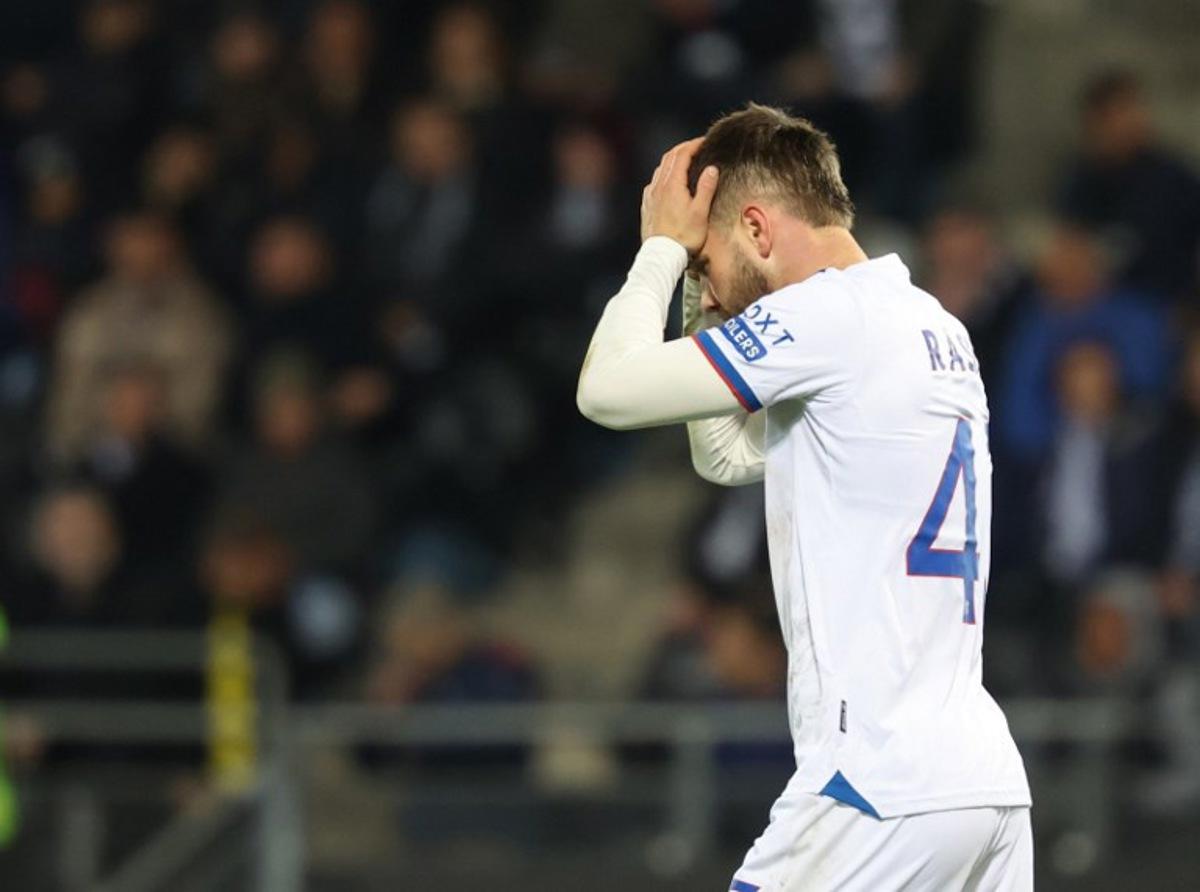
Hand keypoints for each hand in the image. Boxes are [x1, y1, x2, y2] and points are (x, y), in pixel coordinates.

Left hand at [640, 137, 718, 253]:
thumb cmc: (684, 237)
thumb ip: (706, 188)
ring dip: (672, 160)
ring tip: (685, 161)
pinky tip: (668, 182)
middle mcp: (658, 186)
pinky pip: (654, 182)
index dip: (693, 145)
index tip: (704, 141)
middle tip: (696, 147)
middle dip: (683, 149)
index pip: (682, 155)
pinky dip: (663, 174)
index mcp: (672, 185)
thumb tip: (711, 168)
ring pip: (660, 169)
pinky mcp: (647, 206)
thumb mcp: (700, 213)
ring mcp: (650, 196)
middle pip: (669, 158)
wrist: (662, 256)